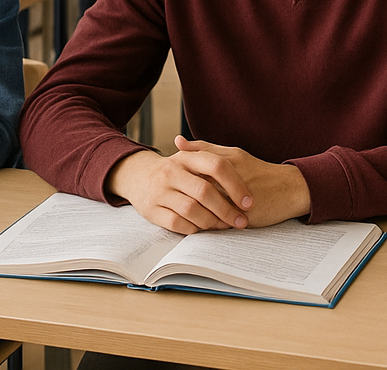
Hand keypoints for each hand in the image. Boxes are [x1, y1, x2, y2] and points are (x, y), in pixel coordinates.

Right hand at [106, 145, 253, 233]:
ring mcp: (160, 191)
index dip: (236, 184)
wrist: (138, 176)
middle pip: (205, 191)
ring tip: (225, 226)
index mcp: (187, 157)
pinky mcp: (152, 210)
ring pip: (191, 210)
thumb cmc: (175, 171)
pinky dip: (194, 228)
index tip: (249, 202)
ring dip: (212, 221)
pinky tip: (204, 229)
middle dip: (227, 209)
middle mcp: (172, 172)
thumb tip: (246, 171)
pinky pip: (177, 223)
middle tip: (241, 220)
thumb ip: (215, 159)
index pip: (216, 166)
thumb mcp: (191, 158)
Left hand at [173, 138, 311, 227]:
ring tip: (189, 215)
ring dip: (196, 212)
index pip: (193, 171)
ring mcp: (238, 196)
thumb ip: (205, 148)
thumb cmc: (260, 172)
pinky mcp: (245, 213)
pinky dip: (210, 223)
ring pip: (206, 207)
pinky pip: (220, 221)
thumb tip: (178, 142)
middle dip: (185, 198)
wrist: (291, 188)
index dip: (181, 181)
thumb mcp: (233, 155)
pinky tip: (203, 225)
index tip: (173, 186)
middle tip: (177, 203)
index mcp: (228, 161)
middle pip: (197, 190)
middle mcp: (232, 177)